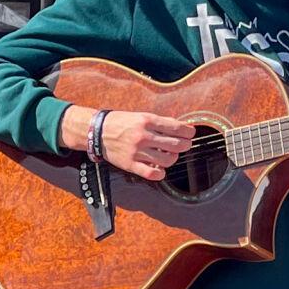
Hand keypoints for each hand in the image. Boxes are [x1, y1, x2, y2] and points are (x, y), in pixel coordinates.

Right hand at [62, 107, 195, 181]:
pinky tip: (160, 169)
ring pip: (167, 160)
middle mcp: (143, 136)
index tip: (190, 133)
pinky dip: (160, 173)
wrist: (97, 131)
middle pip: (176, 145)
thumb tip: (179, 127)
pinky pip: (152, 173)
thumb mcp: (140, 115)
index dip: (188, 132)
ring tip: (170, 155)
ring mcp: (137, 151)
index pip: (176, 128)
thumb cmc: (120, 122)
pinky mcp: (130, 164)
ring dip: (173, 158)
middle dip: (185, 145)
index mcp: (146, 121)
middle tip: (184, 145)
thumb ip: (159, 122)